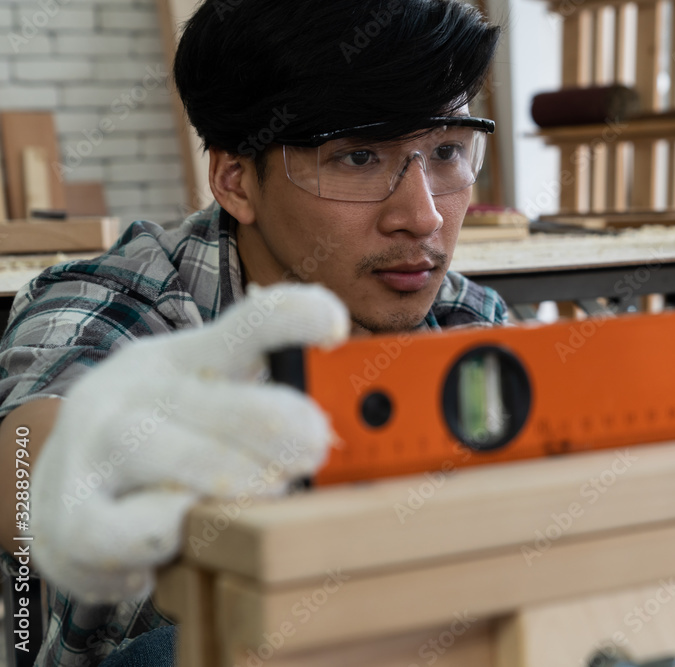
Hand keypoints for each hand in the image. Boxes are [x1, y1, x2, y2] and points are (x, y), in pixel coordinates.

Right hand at [32, 283, 348, 602]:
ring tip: (270, 490)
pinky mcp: (71, 513)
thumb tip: (368, 428)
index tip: (338, 328)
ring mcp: (98, 448)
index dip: (297, 317)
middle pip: (216, 399)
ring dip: (231, 477)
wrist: (60, 479)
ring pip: (169, 455)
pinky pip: (120, 529)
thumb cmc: (168, 441)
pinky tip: (183, 537)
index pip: (250, 322)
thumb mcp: (216, 403)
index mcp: (190, 358)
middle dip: (274, 421)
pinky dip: (161, 532)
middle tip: (319, 445)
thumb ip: (282, 408)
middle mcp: (139, 391)